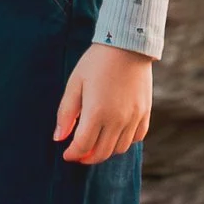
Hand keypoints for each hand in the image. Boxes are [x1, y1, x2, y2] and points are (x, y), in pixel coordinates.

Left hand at [55, 43, 153, 166]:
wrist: (127, 46)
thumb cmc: (96, 62)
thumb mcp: (75, 84)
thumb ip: (66, 113)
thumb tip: (58, 138)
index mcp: (96, 113)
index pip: (83, 146)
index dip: (73, 154)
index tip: (66, 154)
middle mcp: (117, 120)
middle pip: (102, 152)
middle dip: (87, 157)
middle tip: (79, 154)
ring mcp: (133, 118)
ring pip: (119, 149)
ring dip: (105, 152)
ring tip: (95, 144)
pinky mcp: (145, 113)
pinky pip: (136, 138)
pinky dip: (124, 142)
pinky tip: (114, 134)